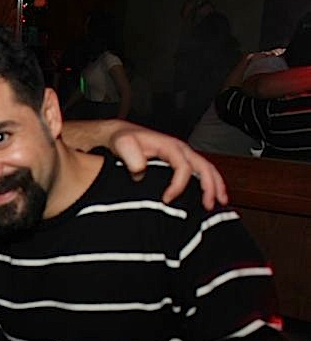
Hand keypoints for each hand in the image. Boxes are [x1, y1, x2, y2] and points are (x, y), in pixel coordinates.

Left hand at [107, 120, 227, 208]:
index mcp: (169, 146)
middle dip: (209, 186)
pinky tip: (210, 196)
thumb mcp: (122, 145)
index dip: (178, 185)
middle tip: (208, 205)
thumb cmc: (123, 140)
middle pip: (204, 167)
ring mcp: (183, 155)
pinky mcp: (181, 161)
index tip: (167, 200)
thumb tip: (140, 171)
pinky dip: (210, 183)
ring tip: (219, 203)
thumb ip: (131, 157)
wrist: (121, 135)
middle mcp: (180, 150)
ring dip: (216, 186)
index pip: (182, 167)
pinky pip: (200, 171)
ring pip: (207, 169)